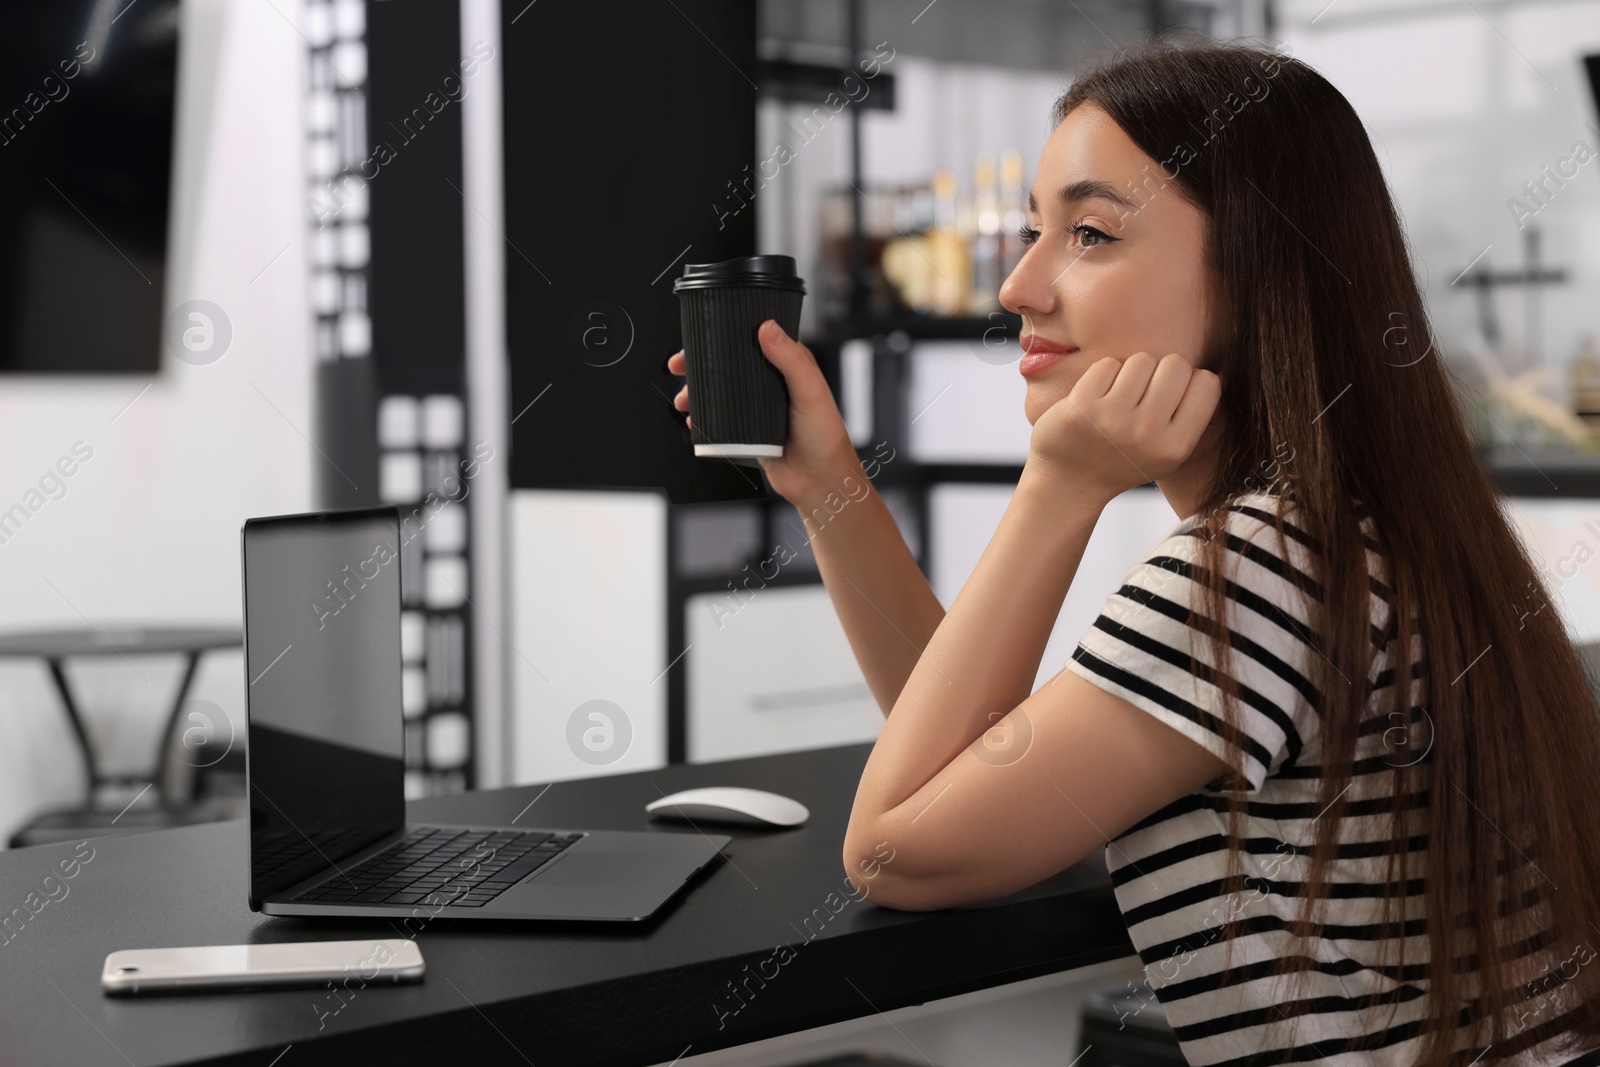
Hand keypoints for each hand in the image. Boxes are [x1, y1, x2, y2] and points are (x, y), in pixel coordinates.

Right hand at [668, 320, 858, 505]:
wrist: (819, 482)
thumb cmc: (825, 436)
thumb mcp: (810, 391)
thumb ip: (791, 359)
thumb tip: (768, 328)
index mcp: (789, 364)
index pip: (753, 339)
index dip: (726, 334)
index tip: (702, 335)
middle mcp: (772, 382)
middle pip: (729, 365)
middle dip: (700, 364)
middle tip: (679, 366)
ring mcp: (758, 406)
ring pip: (720, 392)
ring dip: (697, 393)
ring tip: (683, 399)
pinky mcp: (748, 430)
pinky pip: (720, 419)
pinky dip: (703, 418)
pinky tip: (694, 420)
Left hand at [1026, 352, 1221, 502]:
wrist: (1069, 484)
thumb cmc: (1125, 460)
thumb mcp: (1170, 454)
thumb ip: (1198, 420)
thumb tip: (1224, 372)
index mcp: (1176, 446)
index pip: (1208, 383)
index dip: (1191, 382)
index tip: (1173, 395)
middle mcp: (1147, 433)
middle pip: (1176, 364)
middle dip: (1162, 372)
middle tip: (1144, 394)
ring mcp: (1113, 419)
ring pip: (1142, 359)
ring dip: (1132, 372)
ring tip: (1120, 397)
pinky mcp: (1082, 407)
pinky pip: (1108, 364)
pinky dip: (1104, 375)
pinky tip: (1097, 399)